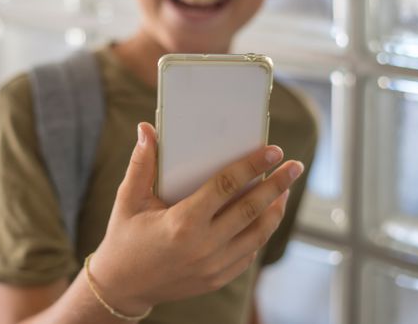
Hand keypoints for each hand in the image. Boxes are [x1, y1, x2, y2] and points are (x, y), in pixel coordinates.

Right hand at [89, 122, 302, 314]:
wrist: (122, 287)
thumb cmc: (124, 238)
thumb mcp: (128, 199)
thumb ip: (141, 164)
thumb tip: (146, 129)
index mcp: (182, 223)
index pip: (226, 186)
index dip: (252, 165)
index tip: (272, 151)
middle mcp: (203, 246)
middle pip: (251, 209)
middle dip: (277, 184)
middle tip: (294, 166)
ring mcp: (213, 266)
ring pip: (257, 234)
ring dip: (275, 210)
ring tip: (285, 189)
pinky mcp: (217, 279)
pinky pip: (249, 253)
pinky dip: (261, 233)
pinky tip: (266, 217)